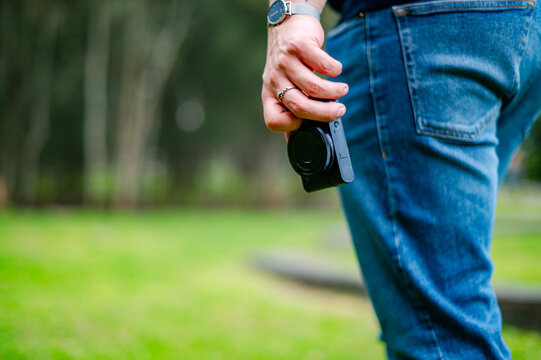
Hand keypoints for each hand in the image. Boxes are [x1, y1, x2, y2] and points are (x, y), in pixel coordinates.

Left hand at [262, 15, 347, 133]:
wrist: (287, 26)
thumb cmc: (289, 64)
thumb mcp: (282, 87)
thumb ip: (289, 111)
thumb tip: (296, 141)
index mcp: (269, 95)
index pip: (273, 121)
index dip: (291, 127)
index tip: (308, 123)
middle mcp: (274, 80)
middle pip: (298, 106)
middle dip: (324, 113)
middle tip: (340, 111)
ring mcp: (284, 62)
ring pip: (312, 86)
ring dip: (334, 91)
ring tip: (343, 90)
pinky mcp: (298, 46)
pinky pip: (321, 64)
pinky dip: (334, 70)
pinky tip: (336, 70)